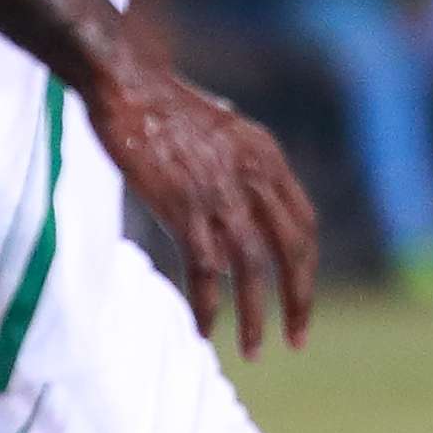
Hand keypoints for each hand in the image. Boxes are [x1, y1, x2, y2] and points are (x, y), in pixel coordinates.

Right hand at [80, 26, 323, 355]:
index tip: (302, 298)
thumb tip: (237, 212)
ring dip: (256, 315)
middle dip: (298, 300)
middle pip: (291, 250)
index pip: (302, 223)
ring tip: (253, 350)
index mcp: (267, 157)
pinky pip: (204, 269)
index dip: (306, 266)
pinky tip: (206, 328)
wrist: (126, 83)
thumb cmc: (163, 106)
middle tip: (297, 339)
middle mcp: (254, 176)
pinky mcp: (183, 207)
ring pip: (252, 269)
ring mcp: (220, 193)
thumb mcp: (221, 132)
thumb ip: (239, 172)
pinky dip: (208, 304)